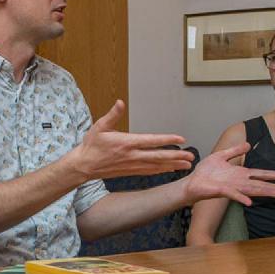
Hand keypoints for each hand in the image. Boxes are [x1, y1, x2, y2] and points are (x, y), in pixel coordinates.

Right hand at [64, 100, 192, 180]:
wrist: (84, 166)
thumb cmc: (92, 145)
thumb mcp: (99, 126)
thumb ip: (112, 115)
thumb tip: (120, 102)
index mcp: (126, 143)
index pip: (151, 140)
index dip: (167, 139)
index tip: (181, 139)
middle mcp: (132, 155)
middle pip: (158, 156)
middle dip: (176, 156)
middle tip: (190, 156)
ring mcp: (132, 165)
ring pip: (156, 166)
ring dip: (172, 165)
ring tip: (186, 165)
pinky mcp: (131, 171)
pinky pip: (150, 171)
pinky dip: (162, 170)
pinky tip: (170, 169)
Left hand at [181, 142, 274, 204]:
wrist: (192, 181)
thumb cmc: (205, 172)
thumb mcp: (221, 156)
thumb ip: (234, 151)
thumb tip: (248, 144)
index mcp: (240, 173)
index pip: (261, 174)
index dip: (274, 175)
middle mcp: (239, 182)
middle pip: (260, 184)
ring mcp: (232, 187)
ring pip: (251, 190)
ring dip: (263, 192)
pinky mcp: (221, 191)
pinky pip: (233, 195)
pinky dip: (241, 198)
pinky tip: (249, 202)